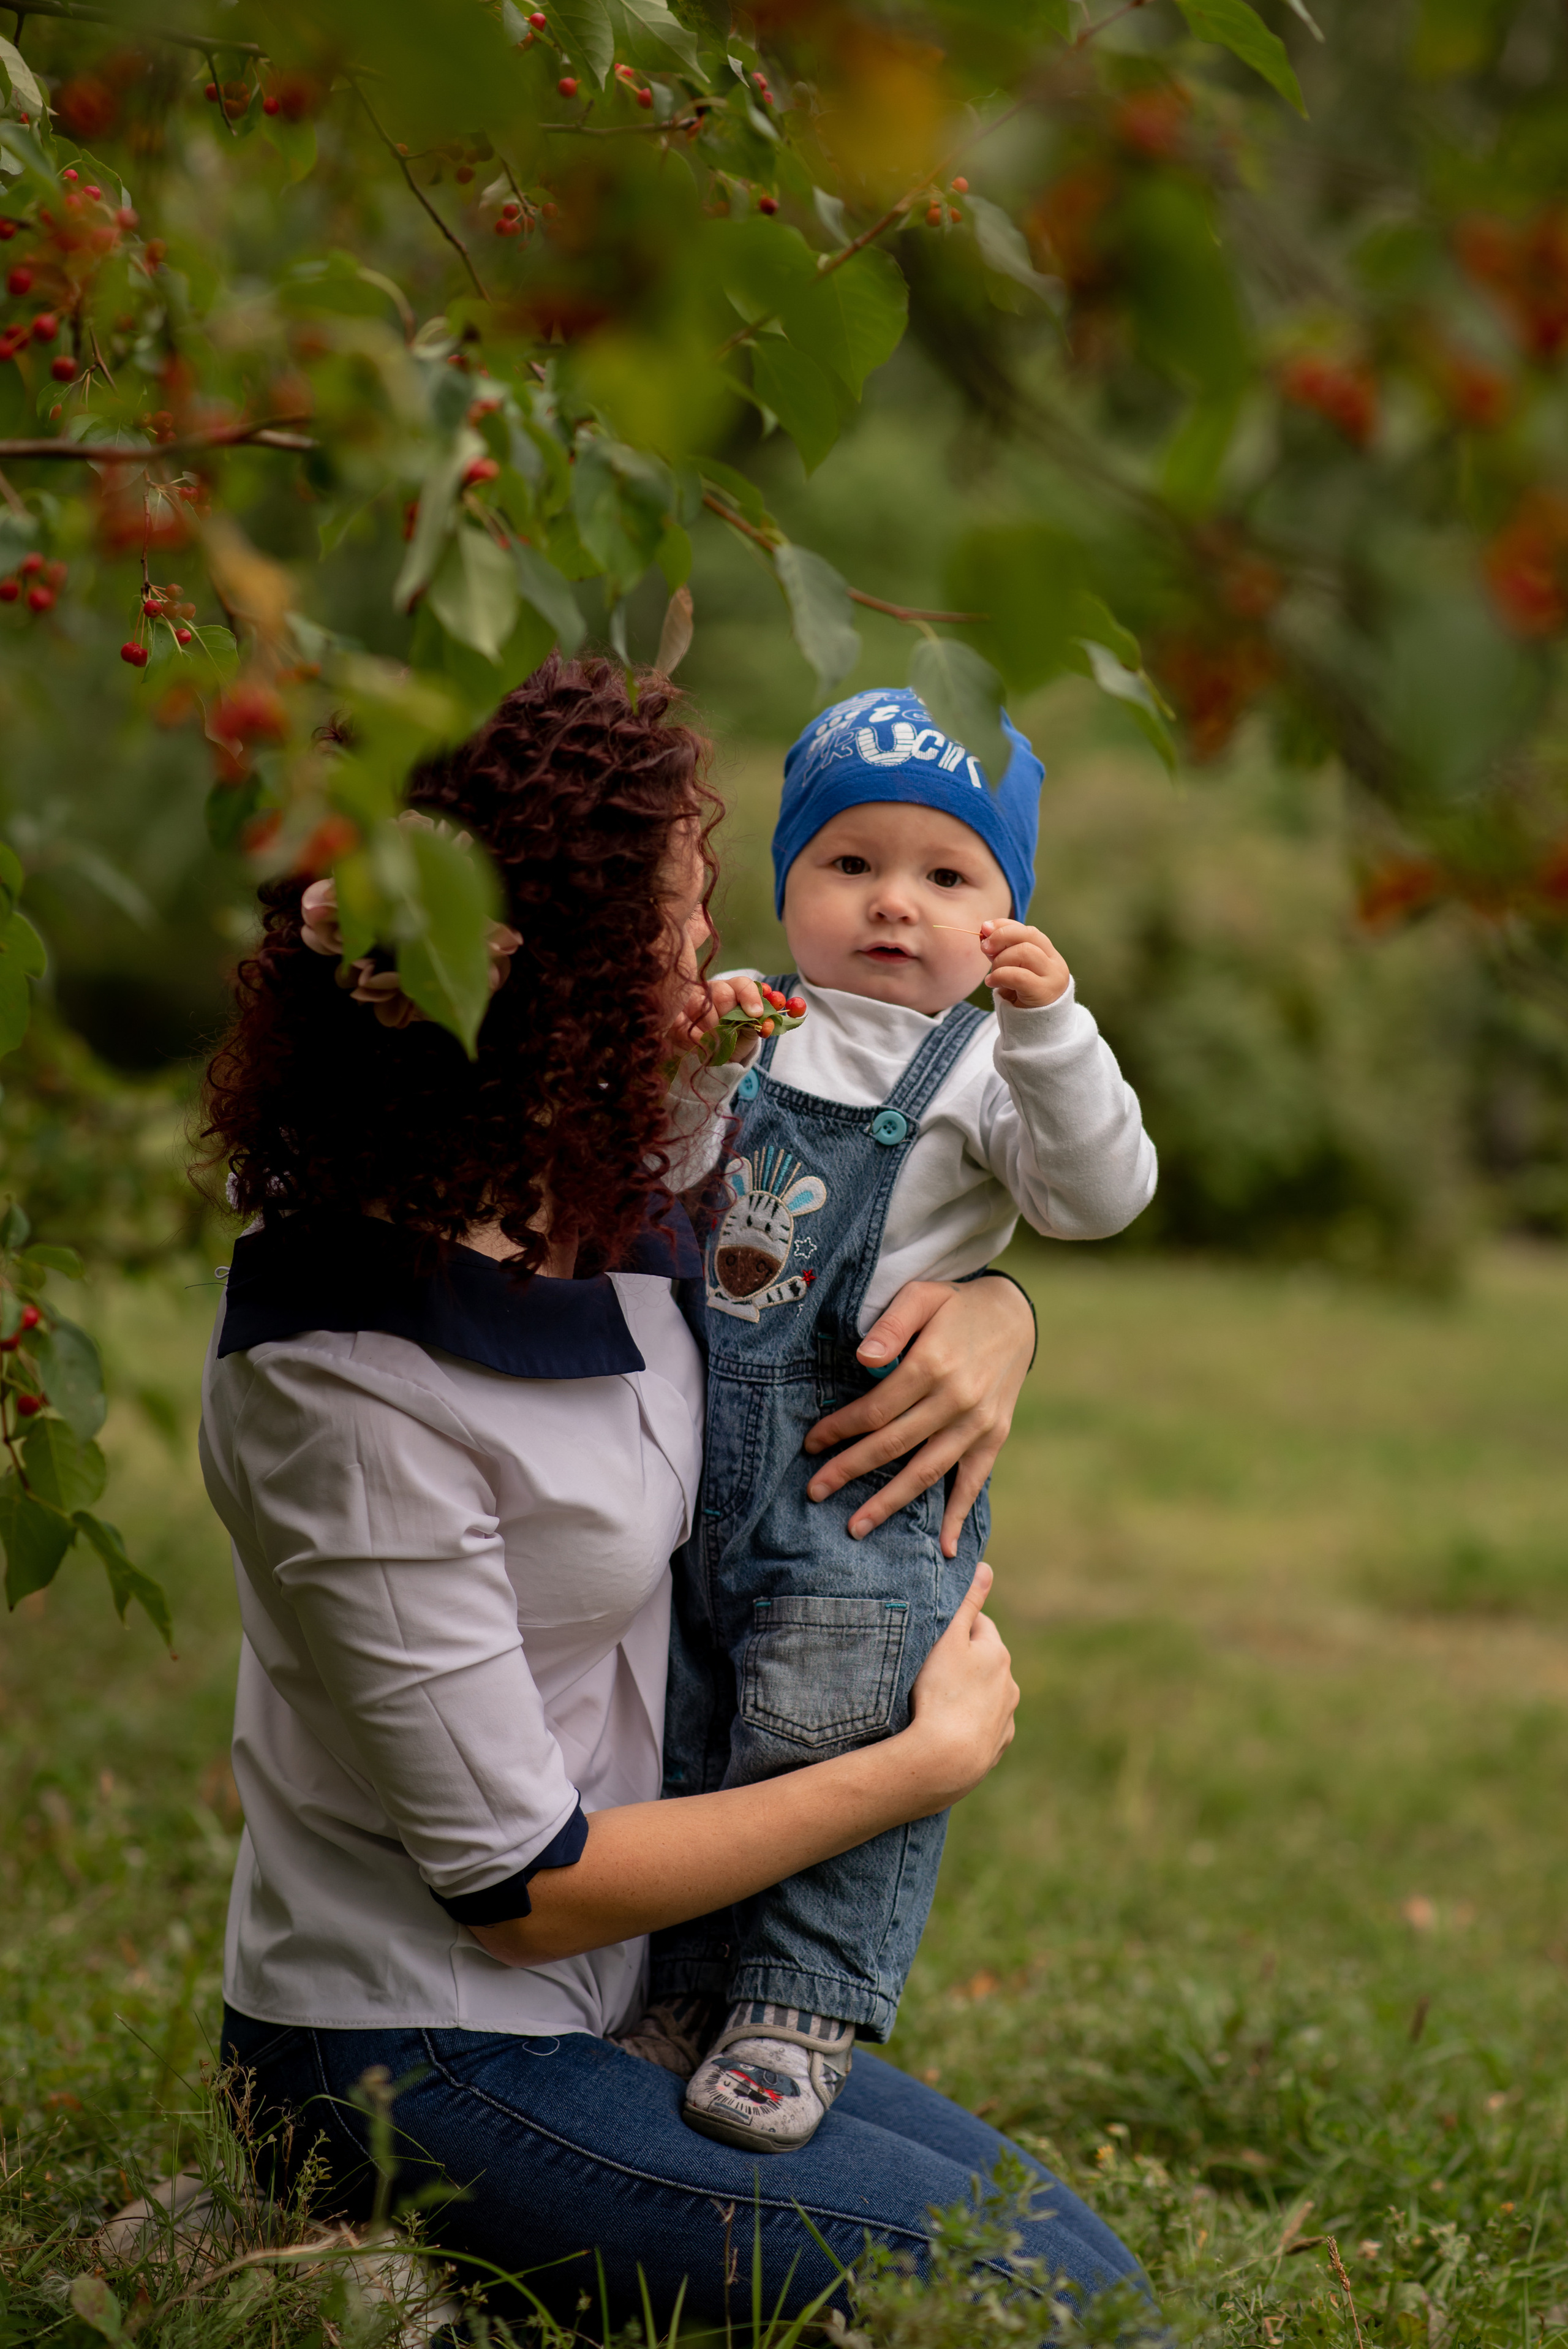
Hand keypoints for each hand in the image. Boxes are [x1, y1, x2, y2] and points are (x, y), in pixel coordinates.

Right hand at [669, 971, 769, 1060]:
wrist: (712, 1060)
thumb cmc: (733, 1042)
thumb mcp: (749, 1034)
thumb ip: (759, 1024)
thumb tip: (766, 1022)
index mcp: (730, 990)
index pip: (742, 984)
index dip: (750, 997)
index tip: (756, 1014)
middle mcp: (708, 990)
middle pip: (722, 994)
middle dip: (729, 1018)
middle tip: (730, 1035)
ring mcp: (688, 1001)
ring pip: (701, 1006)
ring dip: (713, 1031)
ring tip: (716, 1043)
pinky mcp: (673, 1016)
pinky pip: (683, 1023)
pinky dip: (696, 1037)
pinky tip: (702, 1044)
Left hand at [802, 1274, 1034, 1555]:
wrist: (1016, 1317)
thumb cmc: (956, 1306)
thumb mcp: (922, 1296)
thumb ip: (891, 1325)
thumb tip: (863, 1357)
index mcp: (933, 1364)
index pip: (875, 1409)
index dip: (840, 1429)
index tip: (811, 1444)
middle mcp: (957, 1399)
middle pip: (893, 1444)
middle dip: (850, 1470)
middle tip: (814, 1492)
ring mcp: (978, 1423)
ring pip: (926, 1471)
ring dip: (889, 1502)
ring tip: (855, 1527)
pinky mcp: (995, 1436)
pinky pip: (973, 1482)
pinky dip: (958, 1515)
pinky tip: (942, 1549)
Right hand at [904, 1562, 1017, 1807]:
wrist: (946, 1758)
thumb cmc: (942, 1692)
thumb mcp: (950, 1640)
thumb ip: (968, 1603)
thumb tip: (986, 1568)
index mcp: (998, 1653)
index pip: (980, 1626)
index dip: (957, 1627)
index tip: (937, 1637)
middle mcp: (1010, 1683)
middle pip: (985, 1661)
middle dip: (965, 1660)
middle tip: (933, 1669)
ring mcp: (1006, 1716)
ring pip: (987, 1693)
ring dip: (970, 1692)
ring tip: (939, 1701)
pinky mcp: (998, 1744)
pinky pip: (984, 1724)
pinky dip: (971, 1721)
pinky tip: (950, 1727)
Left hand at [980, 919, 1070, 1010]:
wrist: (1037, 1032)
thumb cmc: (1022, 1000)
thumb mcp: (1012, 972)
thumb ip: (1002, 953)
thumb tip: (984, 932)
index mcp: (1048, 954)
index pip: (1028, 930)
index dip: (1004, 925)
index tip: (984, 928)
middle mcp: (1055, 963)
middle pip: (1028, 935)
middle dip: (1001, 937)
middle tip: (984, 947)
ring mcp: (1053, 977)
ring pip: (1024, 952)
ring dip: (1001, 961)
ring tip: (993, 975)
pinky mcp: (1044, 993)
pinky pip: (1019, 975)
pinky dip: (1000, 976)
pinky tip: (992, 983)